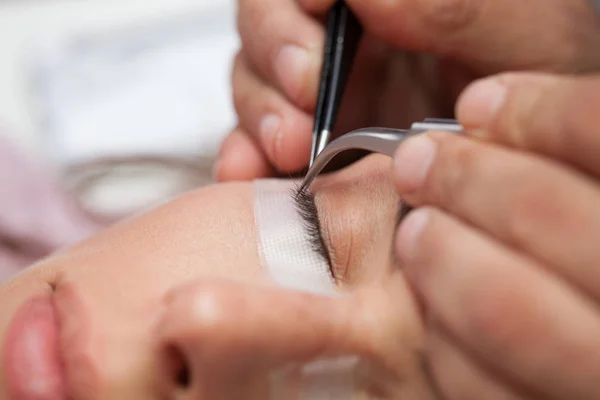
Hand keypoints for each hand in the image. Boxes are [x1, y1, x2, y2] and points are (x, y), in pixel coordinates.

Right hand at [216, 0, 599, 180]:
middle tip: (305, 91)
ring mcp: (322, 94)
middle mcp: (345, 39)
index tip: (317, 11)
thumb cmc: (538, 90)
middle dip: (277, 54)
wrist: (527, 167)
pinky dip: (244, 156)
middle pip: (268, 22)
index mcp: (382, 0)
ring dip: (259, 112)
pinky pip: (256, 142)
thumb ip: (453, 4)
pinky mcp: (308, 143)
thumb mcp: (525, 35)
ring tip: (287, 146)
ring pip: (254, 81)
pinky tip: (247, 172)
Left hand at [392, 72, 599, 398]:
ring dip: (439, 254)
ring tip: (418, 232)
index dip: (539, 110)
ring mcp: (597, 371)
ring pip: (502, 307)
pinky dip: (443, 335)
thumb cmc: (597, 250)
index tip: (480, 104)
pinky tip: (442, 305)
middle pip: (543, 212)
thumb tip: (486, 109)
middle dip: (465, 177)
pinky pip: (477, 383)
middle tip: (419, 163)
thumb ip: (570, 155)